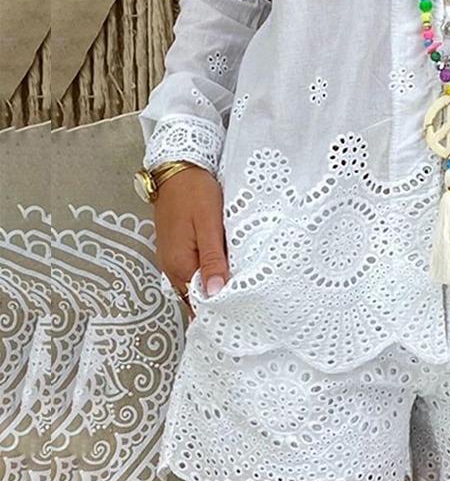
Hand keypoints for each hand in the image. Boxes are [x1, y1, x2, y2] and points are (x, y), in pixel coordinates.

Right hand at [153, 165, 228, 312]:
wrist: (176, 169)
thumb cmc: (193, 192)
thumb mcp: (208, 224)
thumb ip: (212, 259)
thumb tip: (214, 293)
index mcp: (179, 264)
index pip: (200, 300)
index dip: (220, 307)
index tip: (242, 311)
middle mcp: (171, 266)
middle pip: (196, 295)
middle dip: (218, 300)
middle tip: (246, 303)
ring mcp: (172, 257)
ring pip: (194, 282)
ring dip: (213, 285)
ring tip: (239, 288)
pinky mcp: (176, 247)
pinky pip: (192, 268)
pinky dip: (207, 271)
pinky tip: (223, 267)